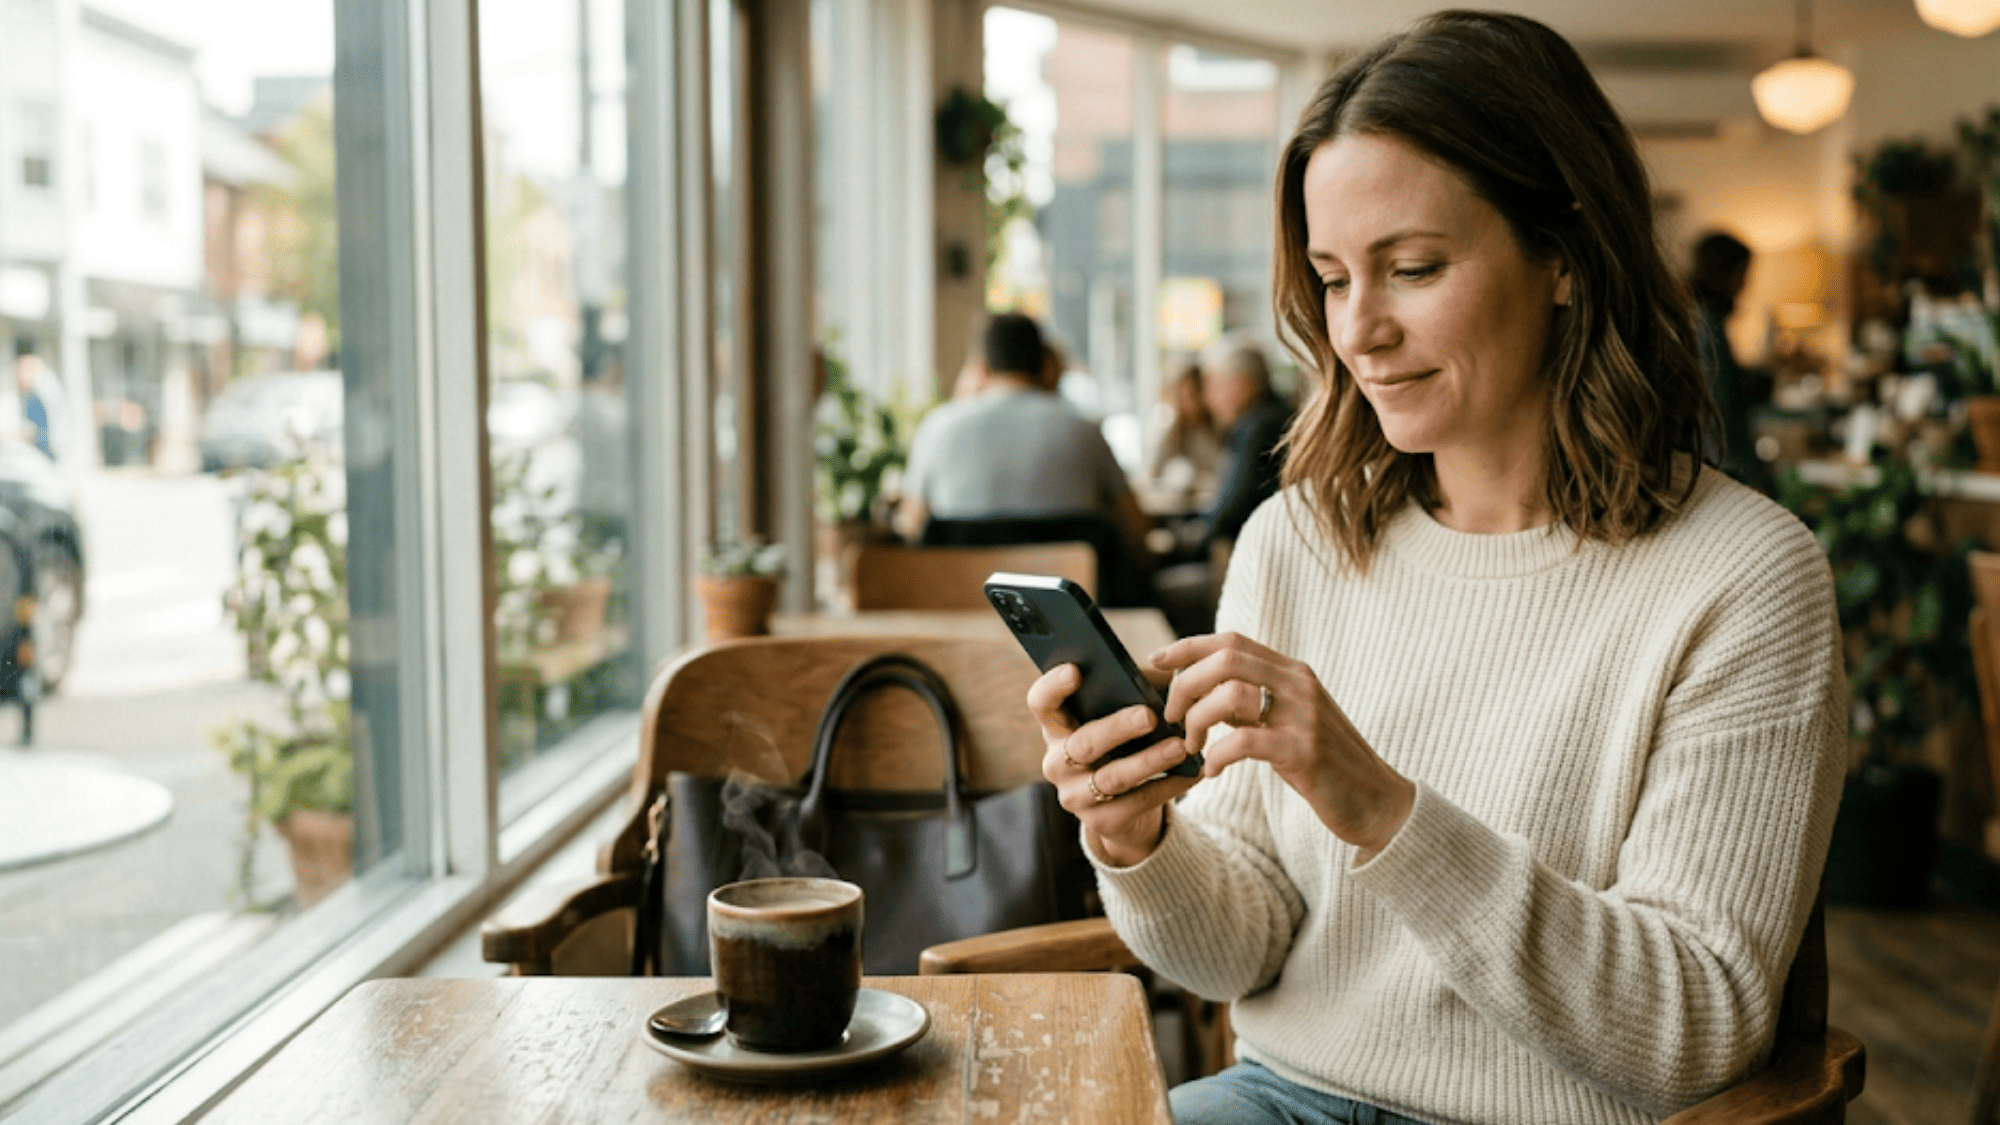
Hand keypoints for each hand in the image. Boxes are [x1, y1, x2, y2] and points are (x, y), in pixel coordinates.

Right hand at [1030, 664, 1199, 866]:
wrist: (1125, 809)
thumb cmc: (1123, 746)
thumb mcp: (1119, 718)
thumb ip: (1132, 691)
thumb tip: (1166, 668)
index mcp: (1057, 728)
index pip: (1041, 703)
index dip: (1053, 686)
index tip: (1075, 670)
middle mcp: (1057, 763)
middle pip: (1082, 744)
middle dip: (1117, 728)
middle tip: (1149, 715)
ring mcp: (1075, 796)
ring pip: (1112, 777)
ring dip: (1149, 760)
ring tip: (1180, 747)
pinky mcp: (1101, 822)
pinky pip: (1137, 802)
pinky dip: (1167, 786)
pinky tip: (1190, 773)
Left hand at [1155, 632, 1414, 853]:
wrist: (1376, 801)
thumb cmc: (1324, 765)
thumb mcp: (1286, 723)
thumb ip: (1251, 704)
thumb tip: (1201, 693)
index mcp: (1293, 673)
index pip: (1232, 641)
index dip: (1188, 646)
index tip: (1155, 659)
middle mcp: (1299, 685)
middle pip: (1225, 659)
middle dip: (1186, 685)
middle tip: (1173, 717)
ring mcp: (1304, 717)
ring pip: (1230, 693)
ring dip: (1197, 720)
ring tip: (1192, 747)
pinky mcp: (1305, 752)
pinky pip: (1244, 742)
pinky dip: (1216, 755)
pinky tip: (1210, 770)